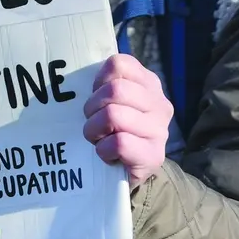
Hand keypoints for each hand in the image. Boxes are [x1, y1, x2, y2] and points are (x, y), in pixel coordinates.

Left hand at [83, 54, 173, 189]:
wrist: (127, 173)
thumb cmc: (114, 132)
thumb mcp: (112, 102)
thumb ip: (105, 85)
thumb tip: (79, 79)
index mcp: (149, 84)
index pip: (118, 64)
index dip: (98, 82)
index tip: (97, 99)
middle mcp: (159, 103)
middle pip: (115, 89)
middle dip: (93, 108)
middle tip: (93, 123)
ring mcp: (160, 130)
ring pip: (114, 115)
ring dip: (95, 130)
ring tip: (99, 139)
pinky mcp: (154, 156)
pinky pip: (119, 143)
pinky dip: (104, 150)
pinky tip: (108, 155)